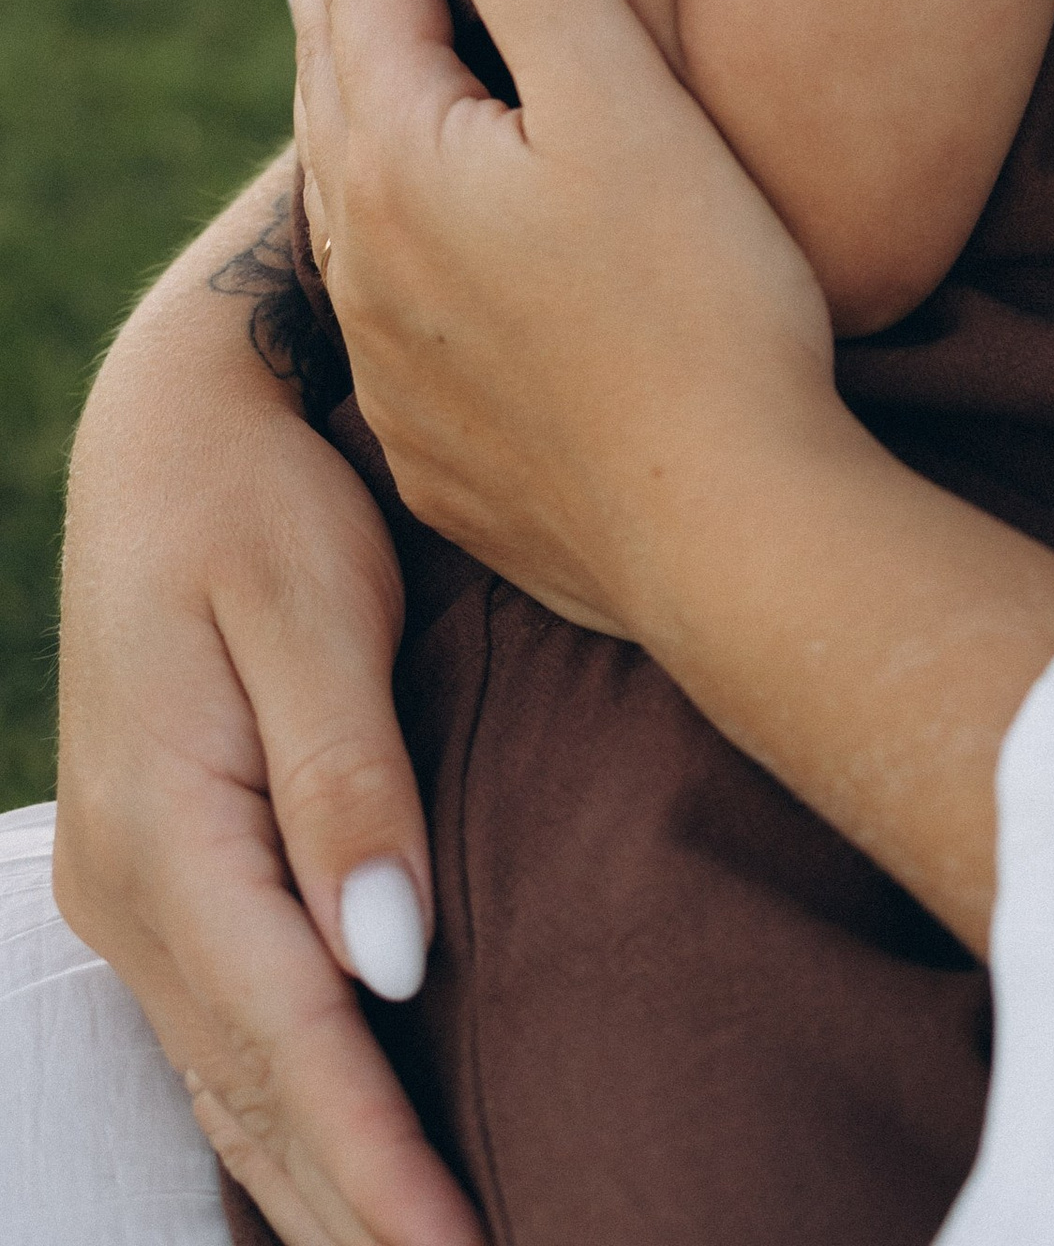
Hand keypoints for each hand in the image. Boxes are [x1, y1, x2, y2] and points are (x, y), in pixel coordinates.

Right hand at [53, 174, 481, 1245]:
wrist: (176, 421)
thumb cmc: (262, 494)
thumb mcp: (309, 612)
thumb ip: (348, 784)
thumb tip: (389, 964)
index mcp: (167, 837)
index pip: (292, 1048)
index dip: (380, 1170)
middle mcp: (130, 893)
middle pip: (254, 1102)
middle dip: (359, 1215)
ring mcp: (134, 896)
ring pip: (234, 1090)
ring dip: (325, 1187)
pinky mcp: (166, 881)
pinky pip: (229, 1042)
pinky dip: (294, 1120)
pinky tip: (355, 1173)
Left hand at [288, 0, 1053, 955]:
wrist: (731, 538)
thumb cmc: (701, 298)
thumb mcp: (617, 93)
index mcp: (404, 161)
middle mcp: (371, 264)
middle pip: (330, 78)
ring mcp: (398, 368)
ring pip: (343, 192)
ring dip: (335, 93)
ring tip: (333, 30)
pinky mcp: (440, 449)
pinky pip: (379, 304)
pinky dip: (378, 225)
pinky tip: (398, 238)